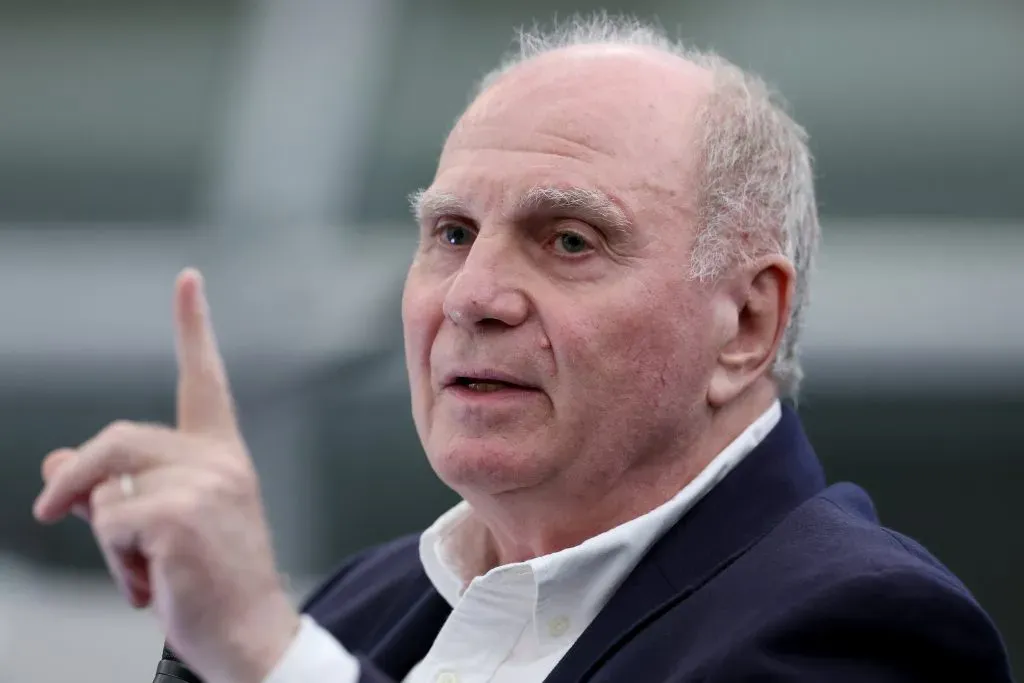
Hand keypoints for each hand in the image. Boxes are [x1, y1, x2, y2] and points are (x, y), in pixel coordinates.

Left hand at [33, 269, 300, 682]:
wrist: (251, 636)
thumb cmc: (213, 582)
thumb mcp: (164, 529)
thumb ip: (115, 488)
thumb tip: (54, 461)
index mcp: (222, 456)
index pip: (205, 381)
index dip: (194, 327)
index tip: (188, 281)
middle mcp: (219, 461)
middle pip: (118, 438)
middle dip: (74, 480)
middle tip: (49, 511)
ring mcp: (204, 485)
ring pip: (106, 488)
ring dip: (104, 537)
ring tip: (142, 570)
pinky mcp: (181, 517)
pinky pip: (108, 524)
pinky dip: (115, 564)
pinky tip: (152, 586)